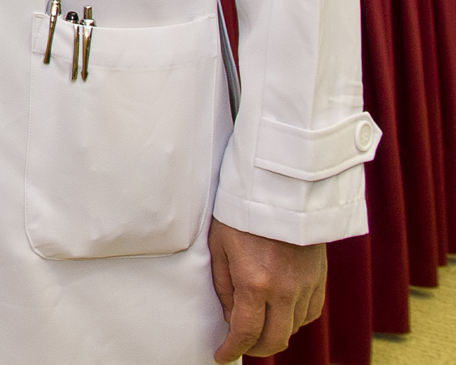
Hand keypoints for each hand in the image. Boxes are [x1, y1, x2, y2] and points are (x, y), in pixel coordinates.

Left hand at [209, 219, 324, 360]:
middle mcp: (284, 290)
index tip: (221, 355)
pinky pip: (311, 313)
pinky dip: (295, 320)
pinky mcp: (319, 278)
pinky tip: (281, 314)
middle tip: (240, 346)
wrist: (281, 190)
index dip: (232, 350)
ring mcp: (306, 286)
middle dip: (255, 349)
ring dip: (275, 333)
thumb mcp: (218, 246)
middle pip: (275, 340)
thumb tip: (231, 316)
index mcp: (254, 283)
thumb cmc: (241, 213)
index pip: (245, 332)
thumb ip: (224, 286)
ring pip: (293, 328)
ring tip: (258, 327)